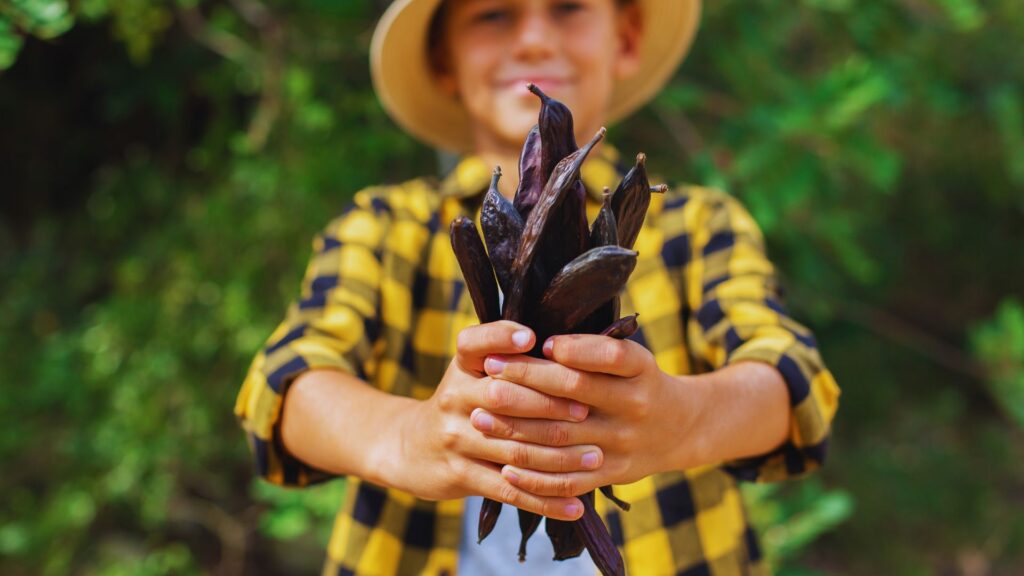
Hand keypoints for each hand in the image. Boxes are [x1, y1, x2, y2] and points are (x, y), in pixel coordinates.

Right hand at [382, 322, 601, 520]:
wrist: (411, 447)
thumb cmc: (461, 402)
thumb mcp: (471, 370)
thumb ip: (507, 355)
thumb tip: (561, 343)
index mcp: (461, 366)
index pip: (474, 343)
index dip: (501, 337)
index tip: (532, 338)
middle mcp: (454, 397)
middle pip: (505, 399)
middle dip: (551, 406)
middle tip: (589, 412)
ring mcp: (455, 438)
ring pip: (514, 450)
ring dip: (559, 457)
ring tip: (595, 457)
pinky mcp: (460, 474)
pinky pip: (509, 490)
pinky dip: (545, 499)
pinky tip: (574, 506)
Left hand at [469, 333, 698, 497]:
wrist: (681, 429)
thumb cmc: (637, 382)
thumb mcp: (631, 358)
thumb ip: (592, 349)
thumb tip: (533, 338)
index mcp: (640, 370)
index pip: (608, 355)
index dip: (572, 349)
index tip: (536, 341)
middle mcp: (635, 405)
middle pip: (576, 392)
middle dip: (526, 380)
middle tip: (488, 370)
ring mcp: (623, 443)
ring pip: (564, 438)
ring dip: (517, 428)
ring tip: (479, 416)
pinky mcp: (612, 473)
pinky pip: (570, 479)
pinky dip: (536, 476)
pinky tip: (504, 465)